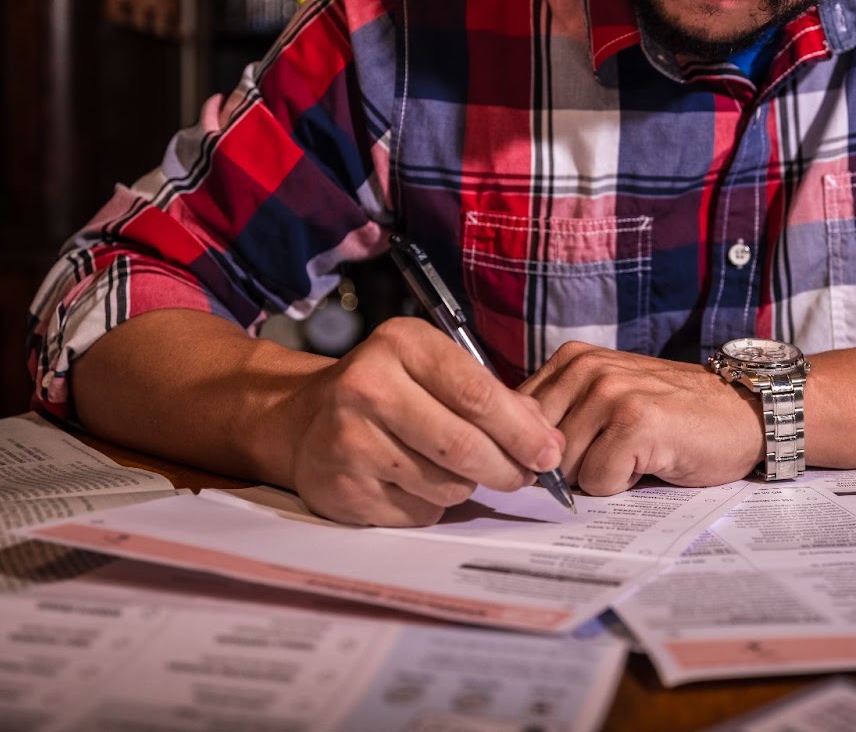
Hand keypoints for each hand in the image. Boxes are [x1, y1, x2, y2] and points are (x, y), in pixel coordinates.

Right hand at [283, 317, 565, 526]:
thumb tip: (548, 441)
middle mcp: (368, 387)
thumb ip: (494, 398)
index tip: (549, 453)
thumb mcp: (436, 370)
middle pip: (463, 446)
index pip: (476, 393)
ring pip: (446, 485)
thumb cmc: (390, 390)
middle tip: (526, 476)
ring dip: (468, 485)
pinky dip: (434, 504)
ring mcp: (350, 441)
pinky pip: (419, 511)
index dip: (521, 430)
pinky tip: (416, 483)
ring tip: (456, 468)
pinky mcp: (342, 490)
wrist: (306, 419)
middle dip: (508, 468)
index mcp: (401, 344)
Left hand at [518, 342, 763, 495]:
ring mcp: (612, 393)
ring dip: (600, 475)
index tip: (572, 454)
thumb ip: (559, 417)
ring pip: (566, 468)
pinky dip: (623, 484)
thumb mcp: (606, 400)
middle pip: (537, 449)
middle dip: (570, 467)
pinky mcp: (637, 422)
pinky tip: (652, 460)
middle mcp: (586, 369)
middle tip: (615, 452)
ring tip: (635, 453)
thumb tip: (506, 459)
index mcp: (572, 359)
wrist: (741, 413)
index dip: (537, 451)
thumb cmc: (672, 416)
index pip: (514, 418)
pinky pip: (598, 481)